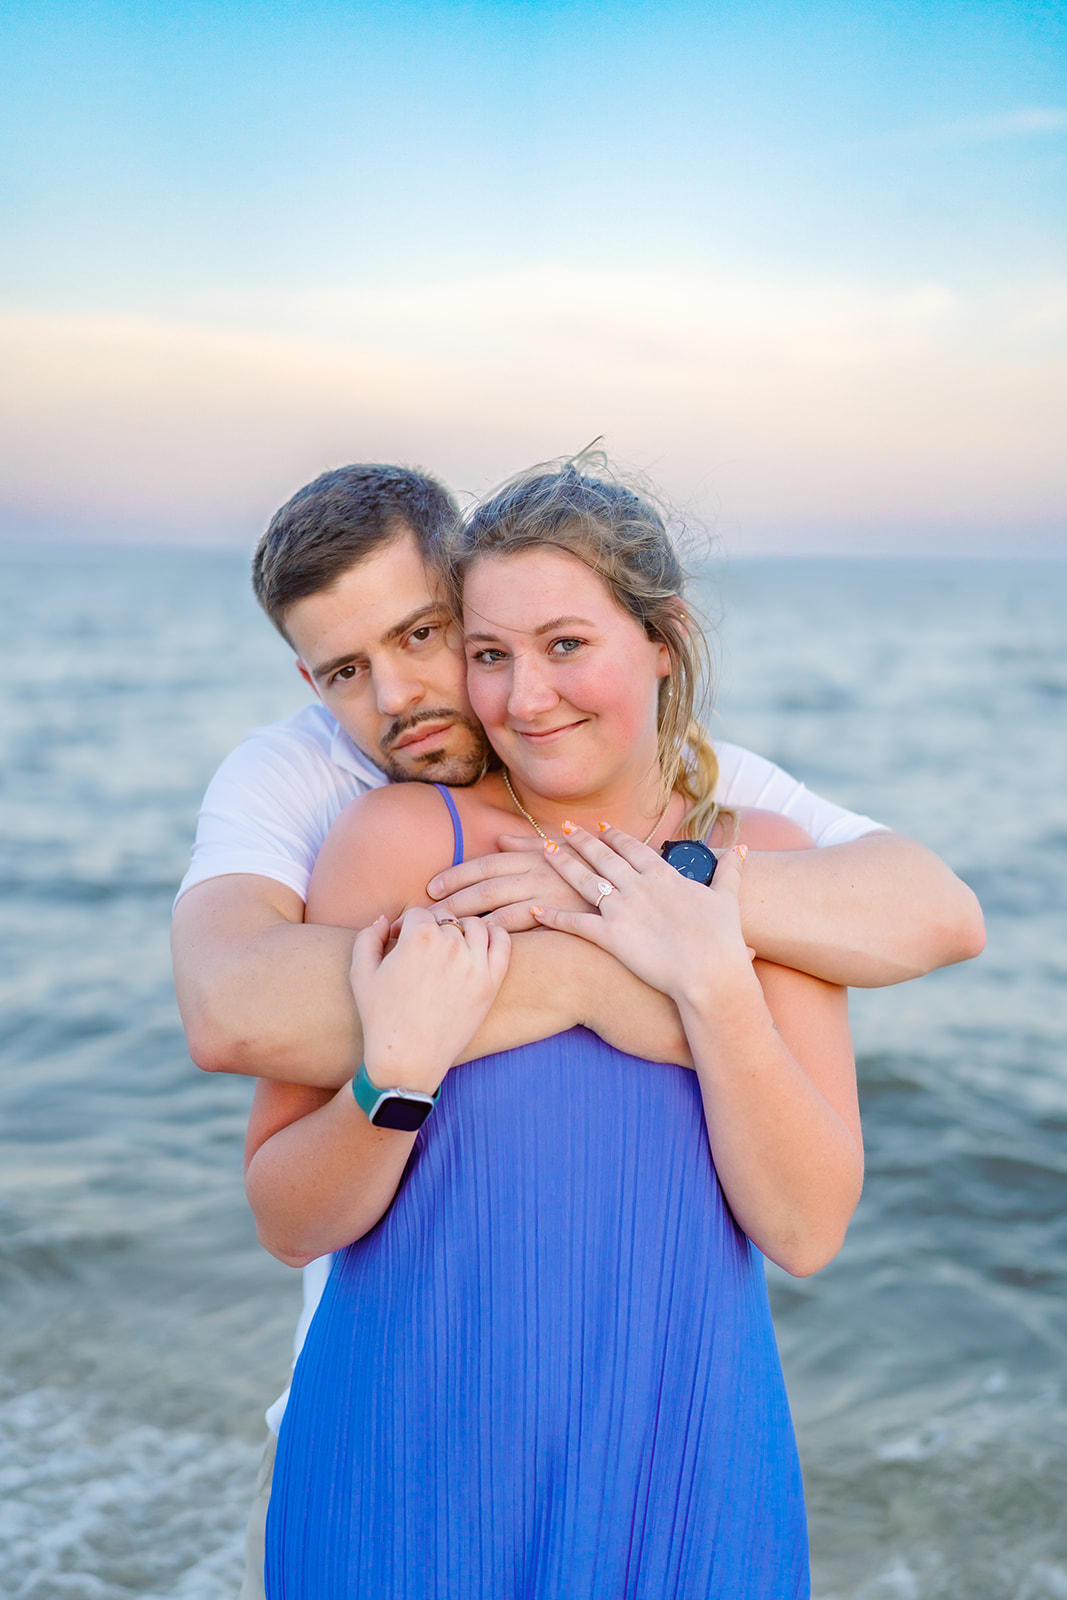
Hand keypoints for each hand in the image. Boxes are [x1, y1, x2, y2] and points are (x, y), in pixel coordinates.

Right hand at [351, 907, 510, 1092]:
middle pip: (446, 919)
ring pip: (475, 926)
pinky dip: (495, 934)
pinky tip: (482, 942)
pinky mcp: (491, 982)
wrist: (409, 1057)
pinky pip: (503, 943)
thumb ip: (369, 936)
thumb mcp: (361, 972)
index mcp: (420, 937)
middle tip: (423, 949)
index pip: (418, 913)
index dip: (405, 926)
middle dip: (431, 928)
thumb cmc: (381, 1016)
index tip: (400, 942)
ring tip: (450, 947)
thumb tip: (385, 919)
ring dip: (461, 930)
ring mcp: (475, 962)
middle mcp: (451, 944)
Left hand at [426, 835, 590, 930]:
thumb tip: (499, 841)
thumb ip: (528, 846)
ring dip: (468, 921)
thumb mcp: (564, 851)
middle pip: (485, 886)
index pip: (486, 864)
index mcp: (535, 856)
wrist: (636, 894)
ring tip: (444, 933)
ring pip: (499, 909)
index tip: (432, 887)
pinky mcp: (564, 918)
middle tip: (426, 914)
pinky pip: (525, 927)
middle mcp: (539, 873)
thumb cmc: (596, 871)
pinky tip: (480, 945)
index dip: (457, 875)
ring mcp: (551, 896)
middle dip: (453, 900)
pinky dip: (500, 935)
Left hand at [531, 824, 754, 1007]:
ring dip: (563, 865)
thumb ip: (730, 871)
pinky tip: (534, 909)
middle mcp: (638, 886)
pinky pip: (575, 924)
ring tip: (544, 851)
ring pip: (584, 881)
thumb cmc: (722, 938)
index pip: (633, 849)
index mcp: (663, 876)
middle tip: (564, 828)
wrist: (710, 972)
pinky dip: (553, 916)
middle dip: (583, 842)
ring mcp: (622, 910)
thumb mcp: (726, 898)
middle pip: (603, 858)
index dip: (616, 837)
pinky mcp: (610, 936)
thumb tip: (743, 849)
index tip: (602, 826)